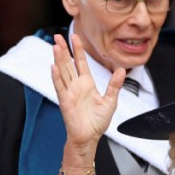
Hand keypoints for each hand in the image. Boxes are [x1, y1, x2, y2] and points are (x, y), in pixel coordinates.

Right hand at [50, 33, 123, 162]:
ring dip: (58, 59)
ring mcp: (69, 93)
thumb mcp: (110, 101)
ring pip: (63, 72)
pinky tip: (53, 67)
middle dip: (63, 50)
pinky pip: (60, 88)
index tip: (75, 37)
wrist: (89, 138)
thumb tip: (121, 70)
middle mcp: (76, 86)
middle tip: (58, 36)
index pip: (80, 63)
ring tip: (55, 46)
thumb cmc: (97, 122)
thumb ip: (114, 85)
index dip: (78, 50)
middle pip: (68, 64)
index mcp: (87, 84)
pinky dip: (56, 78)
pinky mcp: (65, 102)